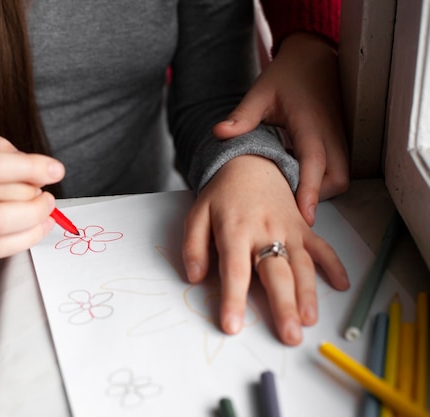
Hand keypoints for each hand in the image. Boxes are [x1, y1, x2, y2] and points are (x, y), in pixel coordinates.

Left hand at [182, 155, 348, 344]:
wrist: (249, 163)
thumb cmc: (221, 194)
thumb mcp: (197, 214)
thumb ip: (193, 246)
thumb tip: (194, 278)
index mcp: (234, 230)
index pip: (234, 271)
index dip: (233, 299)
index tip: (233, 326)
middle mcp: (264, 231)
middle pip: (275, 273)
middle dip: (283, 306)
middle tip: (289, 336)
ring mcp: (288, 229)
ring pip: (301, 264)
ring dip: (308, 293)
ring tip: (310, 320)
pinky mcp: (303, 227)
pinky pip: (321, 247)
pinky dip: (334, 265)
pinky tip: (341, 285)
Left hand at [213, 33, 349, 225]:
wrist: (312, 58)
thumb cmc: (287, 75)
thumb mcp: (261, 92)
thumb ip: (242, 115)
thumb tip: (219, 133)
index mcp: (310, 124)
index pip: (315, 162)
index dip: (310, 190)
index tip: (303, 215)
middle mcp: (330, 135)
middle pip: (337, 179)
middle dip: (317, 197)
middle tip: (287, 204)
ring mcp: (337, 140)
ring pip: (340, 178)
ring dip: (320, 190)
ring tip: (290, 192)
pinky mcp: (337, 143)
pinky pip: (336, 170)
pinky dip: (321, 182)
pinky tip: (297, 179)